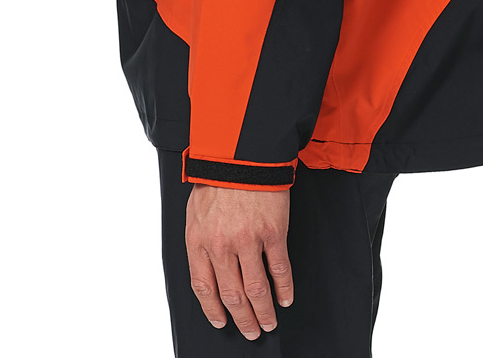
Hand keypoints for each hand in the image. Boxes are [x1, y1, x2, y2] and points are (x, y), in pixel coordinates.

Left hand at [185, 183, 293, 338]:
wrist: (242, 153)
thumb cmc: (219, 177)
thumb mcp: (196, 209)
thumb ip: (200, 239)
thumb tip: (207, 266)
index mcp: (199, 240)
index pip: (203, 287)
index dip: (213, 310)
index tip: (221, 321)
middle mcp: (221, 245)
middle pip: (231, 294)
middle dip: (242, 318)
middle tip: (251, 330)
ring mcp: (248, 240)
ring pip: (256, 289)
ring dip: (264, 311)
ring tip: (269, 323)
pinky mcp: (272, 232)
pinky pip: (279, 269)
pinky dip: (283, 288)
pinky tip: (286, 298)